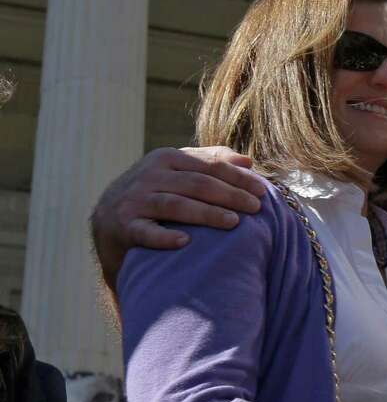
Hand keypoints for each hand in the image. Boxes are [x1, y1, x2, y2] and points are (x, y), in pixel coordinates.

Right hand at [91, 146, 266, 286]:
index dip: (238, 177)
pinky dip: (164, 237)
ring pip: (176, 205)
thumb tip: (247, 160)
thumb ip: (210, 163)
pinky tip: (185, 242)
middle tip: (256, 208)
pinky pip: (146, 232)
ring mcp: (136, 200)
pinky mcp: (124, 225)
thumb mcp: (178, 173)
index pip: (209, 165)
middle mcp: (150, 175)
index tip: (263, 191)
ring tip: (234, 223)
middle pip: (197, 184)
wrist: (108, 222)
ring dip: (206, 214)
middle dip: (230, 195)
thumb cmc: (155, 195)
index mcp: (167, 159)